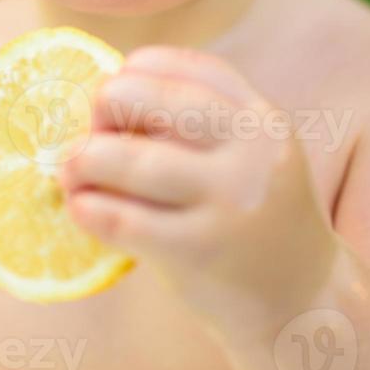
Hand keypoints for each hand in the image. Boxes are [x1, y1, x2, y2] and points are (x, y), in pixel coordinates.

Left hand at [59, 45, 342, 329]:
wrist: (301, 302)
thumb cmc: (255, 219)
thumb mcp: (253, 157)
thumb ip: (202, 125)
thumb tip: (109, 94)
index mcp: (263, 120)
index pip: (192, 68)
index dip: (138, 70)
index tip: (114, 86)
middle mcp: (252, 153)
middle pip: (157, 101)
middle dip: (107, 106)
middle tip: (88, 129)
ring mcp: (229, 202)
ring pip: (136, 160)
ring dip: (85, 160)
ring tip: (69, 170)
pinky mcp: (201, 251)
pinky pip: (127, 219)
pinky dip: (90, 208)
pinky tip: (79, 207)